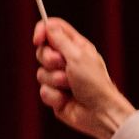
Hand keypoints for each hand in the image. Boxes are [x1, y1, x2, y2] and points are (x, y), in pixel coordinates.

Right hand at [33, 17, 135, 138]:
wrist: (100, 113)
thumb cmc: (95, 84)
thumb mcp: (78, 56)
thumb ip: (60, 40)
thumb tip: (48, 25)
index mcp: (76, 47)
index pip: (53, 29)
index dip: (42, 31)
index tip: (37, 39)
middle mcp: (67, 61)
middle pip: (42, 51)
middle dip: (49, 60)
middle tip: (63, 66)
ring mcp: (60, 79)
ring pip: (40, 73)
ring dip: (55, 80)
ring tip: (70, 87)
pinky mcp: (56, 96)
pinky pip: (43, 91)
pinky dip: (54, 96)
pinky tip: (66, 100)